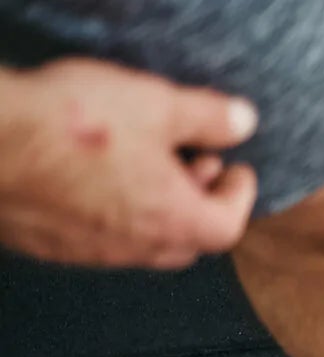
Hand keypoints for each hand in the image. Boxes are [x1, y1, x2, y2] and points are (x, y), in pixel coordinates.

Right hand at [0, 57, 259, 268]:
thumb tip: (243, 121)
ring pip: (140, 243)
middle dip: (199, 204)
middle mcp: (134, 248)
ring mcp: (87, 252)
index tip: (237, 171)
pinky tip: (95, 179)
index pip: (228, 227)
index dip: (240, 198)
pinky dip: (112, 214)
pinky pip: (95, 239)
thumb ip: (206, 116)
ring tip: (147, 167)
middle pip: (187, 241)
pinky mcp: (47, 245)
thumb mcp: (154, 105)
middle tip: (197, 167)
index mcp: (172, 220)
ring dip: (155, 209)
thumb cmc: (71, 125)